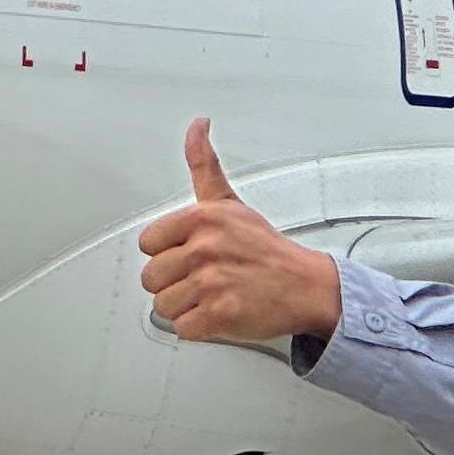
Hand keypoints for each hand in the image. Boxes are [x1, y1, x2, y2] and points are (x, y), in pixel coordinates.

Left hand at [137, 120, 343, 345]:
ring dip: (185, 306)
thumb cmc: (265, 247)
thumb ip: (204, 166)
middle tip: (202, 278)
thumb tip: (197, 126)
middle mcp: (205, 248)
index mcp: (201, 219)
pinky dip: (198, 327)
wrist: (305, 284)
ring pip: (163, 305)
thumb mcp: (230, 201)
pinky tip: (217, 312)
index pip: (147, 243)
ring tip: (211, 295)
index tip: (188, 254)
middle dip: (174, 282)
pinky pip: (183, 328)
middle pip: (151, 278)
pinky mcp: (220, 315)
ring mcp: (211, 283)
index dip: (166, 253)